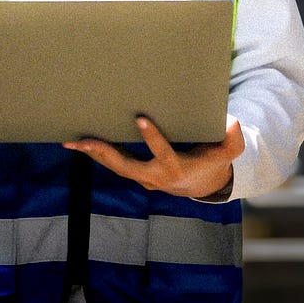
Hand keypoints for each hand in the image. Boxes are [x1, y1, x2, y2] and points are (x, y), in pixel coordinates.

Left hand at [63, 115, 243, 198]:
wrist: (201, 184)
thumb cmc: (213, 161)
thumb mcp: (228, 152)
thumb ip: (232, 139)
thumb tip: (231, 122)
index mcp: (176, 168)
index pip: (162, 153)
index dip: (152, 138)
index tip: (141, 119)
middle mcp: (154, 176)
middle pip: (125, 166)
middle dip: (104, 153)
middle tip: (84, 140)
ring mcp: (141, 176)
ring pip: (114, 166)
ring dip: (93, 154)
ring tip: (71, 141)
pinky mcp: (134, 173)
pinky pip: (112, 163)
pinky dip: (96, 153)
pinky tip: (78, 142)